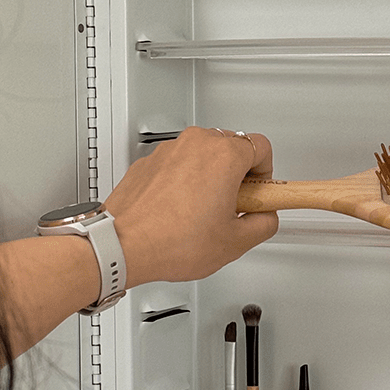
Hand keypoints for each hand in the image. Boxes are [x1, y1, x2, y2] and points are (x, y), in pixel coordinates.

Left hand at [102, 127, 277, 288]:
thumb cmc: (170, 241)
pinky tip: (181, 210)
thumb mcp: (235, 242)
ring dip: (211, 176)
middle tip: (235, 205)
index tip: (261, 191)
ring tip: (205, 211)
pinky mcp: (150, 161)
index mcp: (224, 156)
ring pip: (203, 153)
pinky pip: (178, 163)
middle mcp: (196, 144)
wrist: (123, 245)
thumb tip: (265, 218)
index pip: (261, 147)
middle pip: (232, 147)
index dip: (266, 173)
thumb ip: (263, 224)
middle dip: (239, 174)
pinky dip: (184, 180)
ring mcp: (170, 150)